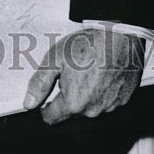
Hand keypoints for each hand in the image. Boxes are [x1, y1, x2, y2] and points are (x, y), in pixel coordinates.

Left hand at [23, 27, 143, 123]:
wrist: (121, 35)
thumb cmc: (89, 44)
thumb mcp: (55, 58)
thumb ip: (40, 83)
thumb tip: (29, 103)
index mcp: (73, 103)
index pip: (51, 118)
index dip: (45, 106)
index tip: (47, 96)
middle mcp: (93, 110)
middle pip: (71, 112)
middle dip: (68, 97)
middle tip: (70, 73)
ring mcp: (110, 106)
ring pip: (90, 107)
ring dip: (86, 94)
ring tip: (88, 70)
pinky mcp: (123, 99)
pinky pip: (107, 101)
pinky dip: (103, 91)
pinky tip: (102, 73)